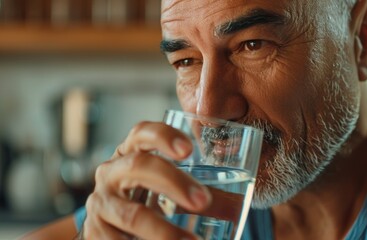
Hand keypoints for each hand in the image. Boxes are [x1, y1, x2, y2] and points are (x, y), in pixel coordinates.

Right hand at [82, 121, 211, 238]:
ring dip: (165, 231)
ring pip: (132, 214)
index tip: (189, 149)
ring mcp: (100, 203)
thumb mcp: (169, 192)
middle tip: (203, 200)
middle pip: (139, 165)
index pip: (142, 133)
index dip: (163, 136)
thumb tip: (239, 207)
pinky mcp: (95, 233)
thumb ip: (201, 195)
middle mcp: (111, 173)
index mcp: (131, 154)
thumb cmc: (144, 200)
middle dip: (173, 182)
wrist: (108, 228)